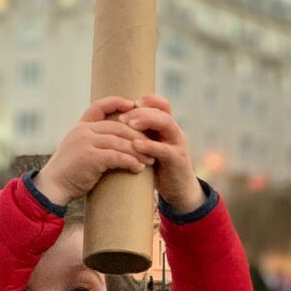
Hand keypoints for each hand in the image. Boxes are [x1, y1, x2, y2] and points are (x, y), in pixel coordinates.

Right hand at [34, 96, 155, 205]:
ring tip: (150, 159)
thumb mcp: (78, 149)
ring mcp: (85, 142)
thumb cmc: (69, 172)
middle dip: (137, 135)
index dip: (116, 102)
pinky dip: (130, 162)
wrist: (52, 187)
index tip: (132, 103)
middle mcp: (83, 130)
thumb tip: (115, 140)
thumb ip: (92, 141)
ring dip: (137, 151)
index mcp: (80, 127)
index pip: (99, 106)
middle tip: (152, 144)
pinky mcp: (90, 157)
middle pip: (117, 126)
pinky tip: (139, 168)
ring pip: (119, 142)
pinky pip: (116, 156)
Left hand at [118, 94, 205, 212]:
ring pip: (165, 123)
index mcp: (166, 126)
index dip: (147, 100)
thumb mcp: (149, 146)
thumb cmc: (157, 166)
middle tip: (122, 117)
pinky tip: (136, 145)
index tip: (128, 102)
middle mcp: (174, 131)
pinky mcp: (177, 159)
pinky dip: (150, 145)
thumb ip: (139, 133)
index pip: (160, 104)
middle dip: (140, 111)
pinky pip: (165, 149)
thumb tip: (113, 122)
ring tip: (128, 124)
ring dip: (146, 121)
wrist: (177, 190)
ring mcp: (177, 143)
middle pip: (160, 111)